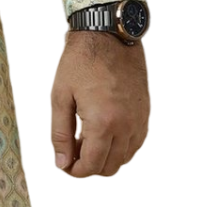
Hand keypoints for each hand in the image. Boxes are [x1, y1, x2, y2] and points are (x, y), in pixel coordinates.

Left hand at [49, 29, 150, 179]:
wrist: (108, 34)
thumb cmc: (80, 62)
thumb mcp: (59, 97)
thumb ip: (60, 135)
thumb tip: (62, 164)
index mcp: (102, 123)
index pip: (92, 166)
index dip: (75, 172)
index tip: (64, 165)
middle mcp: (126, 125)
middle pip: (110, 167)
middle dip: (89, 167)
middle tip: (72, 153)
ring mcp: (140, 119)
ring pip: (125, 158)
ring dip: (105, 158)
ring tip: (86, 141)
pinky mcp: (146, 112)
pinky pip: (137, 143)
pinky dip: (121, 147)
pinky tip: (105, 135)